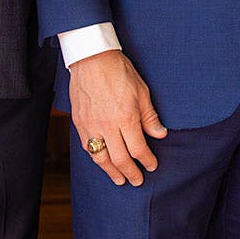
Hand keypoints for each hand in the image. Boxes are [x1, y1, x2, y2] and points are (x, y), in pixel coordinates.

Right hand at [68, 49, 167, 186]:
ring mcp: (91, 126)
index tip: (152, 165)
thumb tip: (160, 134)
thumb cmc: (118, 71)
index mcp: (126, 118)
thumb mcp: (141, 91)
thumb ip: (149, 116)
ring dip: (111, 172)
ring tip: (119, 180)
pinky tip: (102, 162)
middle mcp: (107, 126)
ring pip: (101, 158)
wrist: (91, 58)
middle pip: (120, 159)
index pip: (138, 149)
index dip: (147, 161)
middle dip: (131, 172)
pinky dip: (96, 158)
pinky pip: (87, 147)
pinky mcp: (79, 123)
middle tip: (137, 180)